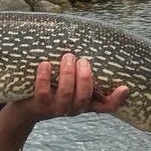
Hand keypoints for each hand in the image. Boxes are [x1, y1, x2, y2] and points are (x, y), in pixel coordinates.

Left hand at [7, 54, 128, 121]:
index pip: (106, 106)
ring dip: (67, 74)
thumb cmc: (53, 88)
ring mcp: (56, 109)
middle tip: (82, 60)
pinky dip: (44, 77)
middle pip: (83, 96)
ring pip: (65, 94)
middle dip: (84, 77)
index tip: (124, 87)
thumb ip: (80, 72)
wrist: (26, 107)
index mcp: (85, 103)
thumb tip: (89, 41)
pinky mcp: (39, 106)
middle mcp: (73, 108)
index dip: (116, 99)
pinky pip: (43, 93)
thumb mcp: (70, 83)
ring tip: (67, 57)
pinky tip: (45, 64)